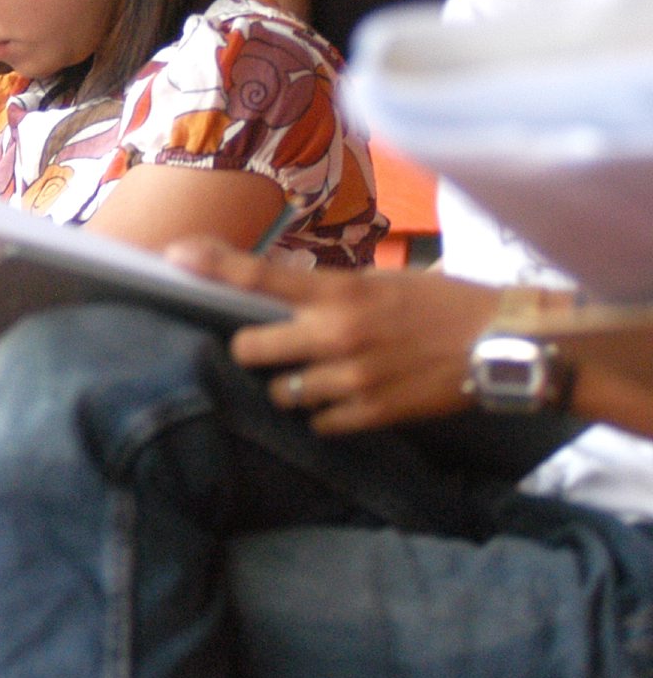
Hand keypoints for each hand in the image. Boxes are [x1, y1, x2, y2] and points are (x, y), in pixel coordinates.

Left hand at [170, 238, 502, 434]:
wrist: (503, 345)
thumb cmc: (444, 303)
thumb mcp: (382, 280)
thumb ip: (330, 290)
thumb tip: (283, 293)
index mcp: (338, 292)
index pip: (259, 277)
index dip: (212, 265)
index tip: (174, 255)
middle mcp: (335, 335)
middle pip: (250, 351)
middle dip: (251, 350)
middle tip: (265, 347)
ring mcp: (351, 379)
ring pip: (282, 393)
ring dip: (289, 386)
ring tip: (314, 375)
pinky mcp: (371, 414)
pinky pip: (319, 423)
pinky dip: (322, 414)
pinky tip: (340, 400)